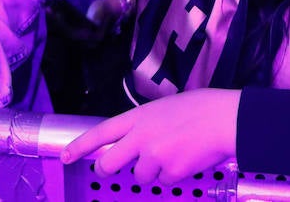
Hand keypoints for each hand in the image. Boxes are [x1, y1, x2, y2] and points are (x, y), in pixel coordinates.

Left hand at [61, 89, 239, 184]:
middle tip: (115, 167)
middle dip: (108, 168)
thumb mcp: (165, 107)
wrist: (225, 119)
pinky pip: (164, 181)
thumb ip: (146, 124)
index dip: (80, 146)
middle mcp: (140, 137)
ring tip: (174, 153)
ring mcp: (154, 157)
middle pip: (109, 163)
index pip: (101, 132)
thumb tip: (139, 142)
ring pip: (140, 176)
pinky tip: (187, 160)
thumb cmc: (201, 107)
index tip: (65, 156)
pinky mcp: (170, 173)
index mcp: (139, 116)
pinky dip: (173, 176)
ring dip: (152, 170)